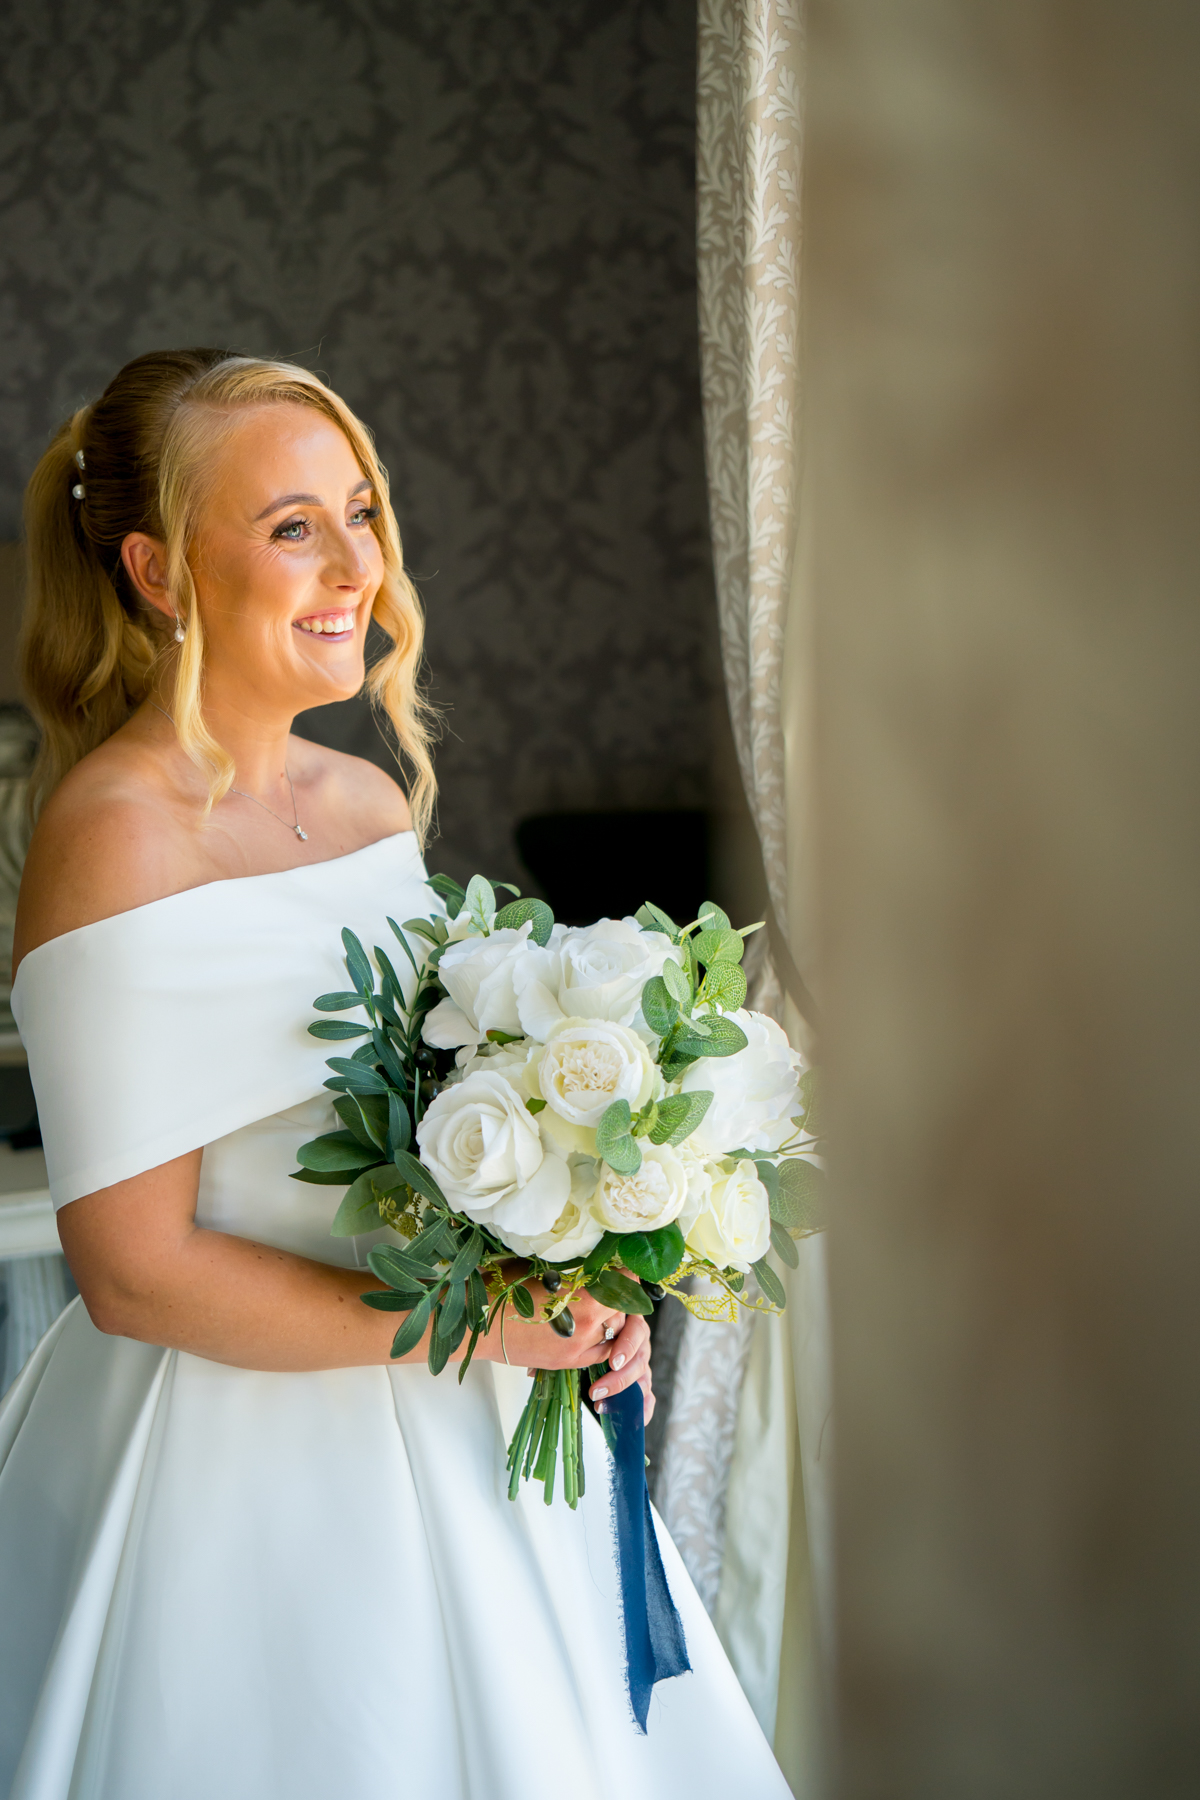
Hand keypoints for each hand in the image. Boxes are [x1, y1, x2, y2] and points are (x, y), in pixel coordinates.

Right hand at [477, 1277, 654, 1422]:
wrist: (479, 1324)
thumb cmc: (505, 1288)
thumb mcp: (543, 1266)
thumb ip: (575, 1266)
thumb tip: (595, 1256)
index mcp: (584, 1297)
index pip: (624, 1284)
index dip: (626, 1273)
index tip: (623, 1266)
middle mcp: (587, 1325)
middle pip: (621, 1310)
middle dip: (618, 1296)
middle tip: (608, 1284)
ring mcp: (577, 1348)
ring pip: (613, 1334)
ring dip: (610, 1320)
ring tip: (596, 1306)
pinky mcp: (566, 1362)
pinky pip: (598, 1353)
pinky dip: (600, 1341)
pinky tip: (587, 1328)